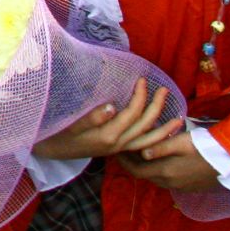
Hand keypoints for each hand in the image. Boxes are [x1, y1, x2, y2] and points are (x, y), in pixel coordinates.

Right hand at [31, 80, 180, 160]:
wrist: (50, 151)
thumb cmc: (57, 134)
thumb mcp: (70, 125)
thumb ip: (91, 118)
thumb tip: (112, 106)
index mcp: (108, 137)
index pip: (132, 115)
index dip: (139, 96)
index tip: (141, 79)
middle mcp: (118, 145)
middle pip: (145, 127)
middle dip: (157, 107)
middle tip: (164, 89)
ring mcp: (119, 149)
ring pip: (148, 140)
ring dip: (165, 128)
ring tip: (180, 117)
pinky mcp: (118, 149)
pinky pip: (143, 145)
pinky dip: (156, 138)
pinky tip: (163, 131)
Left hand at [117, 129, 221, 191]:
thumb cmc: (205, 147)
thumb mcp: (181, 142)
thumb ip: (160, 148)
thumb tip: (141, 153)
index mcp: (165, 172)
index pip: (136, 171)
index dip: (124, 162)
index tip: (116, 151)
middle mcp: (170, 183)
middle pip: (145, 176)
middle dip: (133, 164)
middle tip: (126, 149)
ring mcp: (181, 187)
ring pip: (157, 178)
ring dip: (147, 168)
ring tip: (142, 153)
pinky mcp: (191, 187)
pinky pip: (169, 180)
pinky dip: (160, 171)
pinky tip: (163, 160)